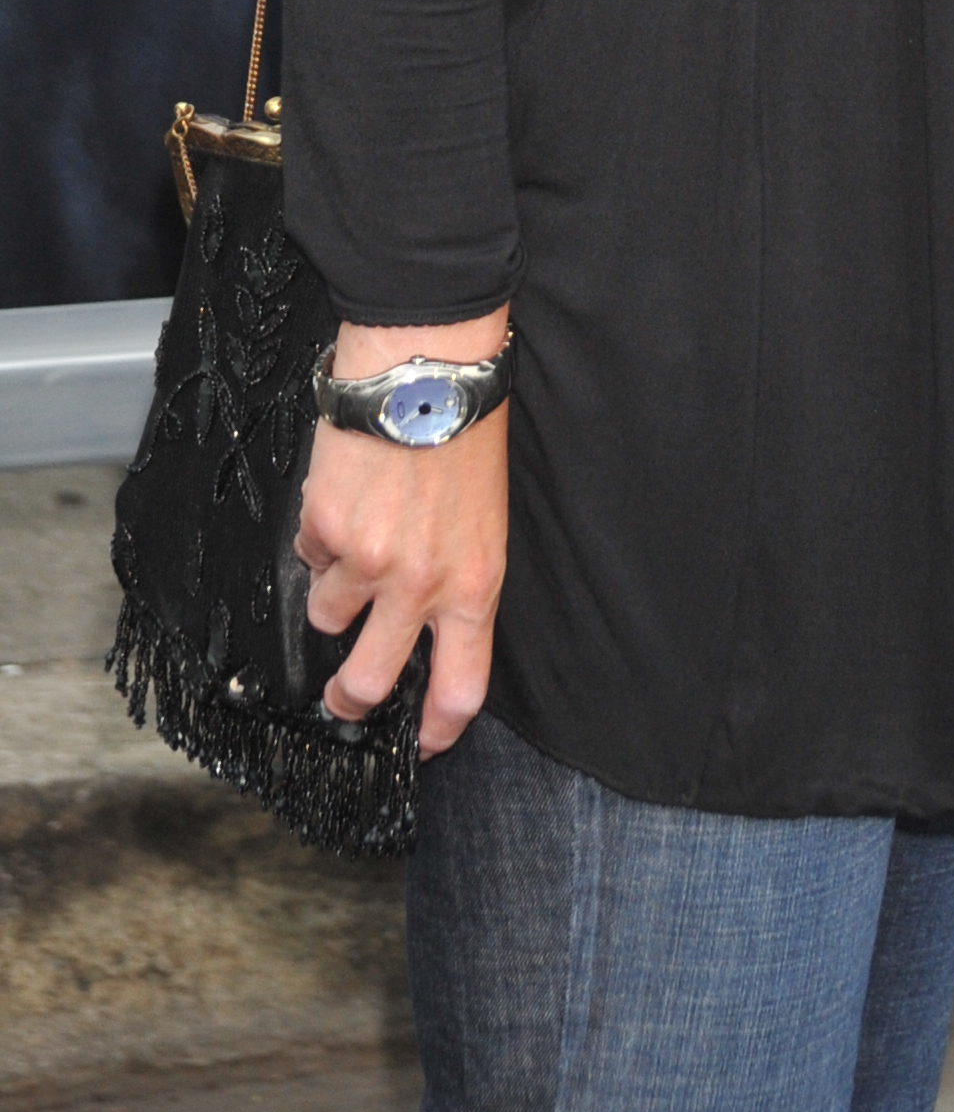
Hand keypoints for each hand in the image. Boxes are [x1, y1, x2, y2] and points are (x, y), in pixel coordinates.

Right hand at [297, 313, 509, 754]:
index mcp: (474, 583)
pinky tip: (344, 498)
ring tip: (354, 545)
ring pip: (328, 614)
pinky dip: (319, 538)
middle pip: (370, 683)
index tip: (426, 743)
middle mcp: (419, 585)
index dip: (439, 728)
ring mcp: (364, 561)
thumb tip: (429, 614)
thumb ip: (458, 572)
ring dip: (334, 593)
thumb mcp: (487, 515)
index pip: (461, 685)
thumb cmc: (469, 430)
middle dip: (351, 700)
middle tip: (345, 699)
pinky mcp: (322, 529)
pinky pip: (309, 554)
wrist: (427, 368)